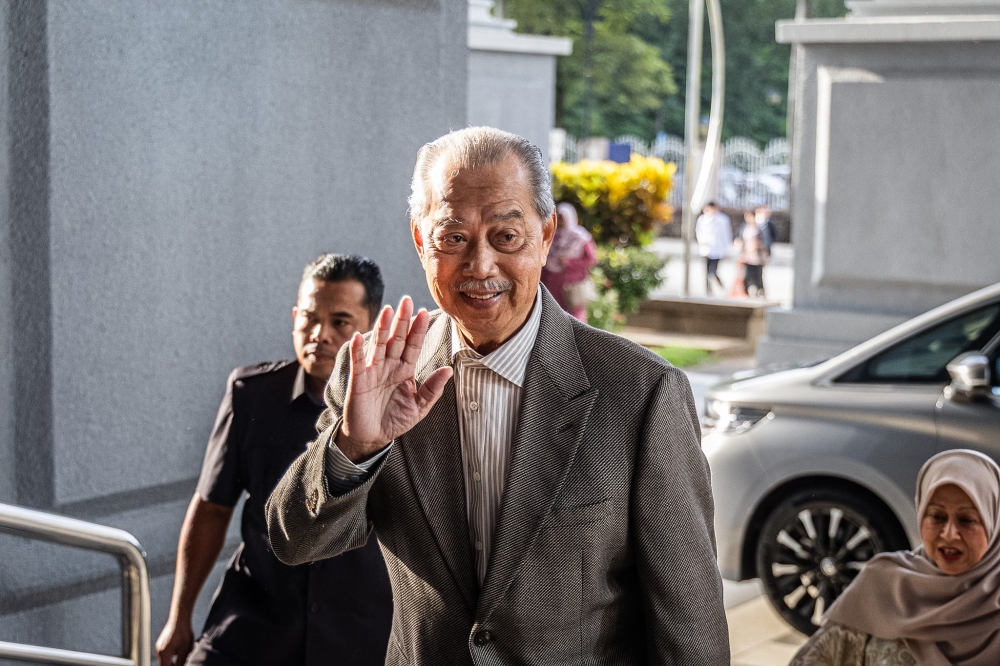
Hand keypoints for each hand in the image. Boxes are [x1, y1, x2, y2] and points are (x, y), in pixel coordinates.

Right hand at [155, 617, 193, 665]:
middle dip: (173, 665)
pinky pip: (164, 653)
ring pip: (164, 659)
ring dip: (172, 661)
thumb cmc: (183, 633)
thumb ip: (181, 662)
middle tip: (182, 662)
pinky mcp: (161, 643)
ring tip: (183, 655)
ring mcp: (159, 647)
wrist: (180, 619)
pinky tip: (179, 650)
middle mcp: (159, 651)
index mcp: (163, 654)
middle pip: (164, 664)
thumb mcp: (185, 650)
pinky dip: (171, 655)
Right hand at [337, 297, 452, 461]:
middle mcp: (390, 366)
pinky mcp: (359, 380)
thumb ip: (432, 389)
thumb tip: (448, 369)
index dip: (418, 330)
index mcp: (405, 370)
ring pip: (379, 345)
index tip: (424, 312)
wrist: (372, 437)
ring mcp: (373, 371)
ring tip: (388, 310)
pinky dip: (358, 350)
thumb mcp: (419, 407)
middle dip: (402, 320)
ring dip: (383, 328)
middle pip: (396, 339)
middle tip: (406, 300)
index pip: (413, 346)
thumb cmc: (395, 420)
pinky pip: (358, 362)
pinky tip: (359, 336)